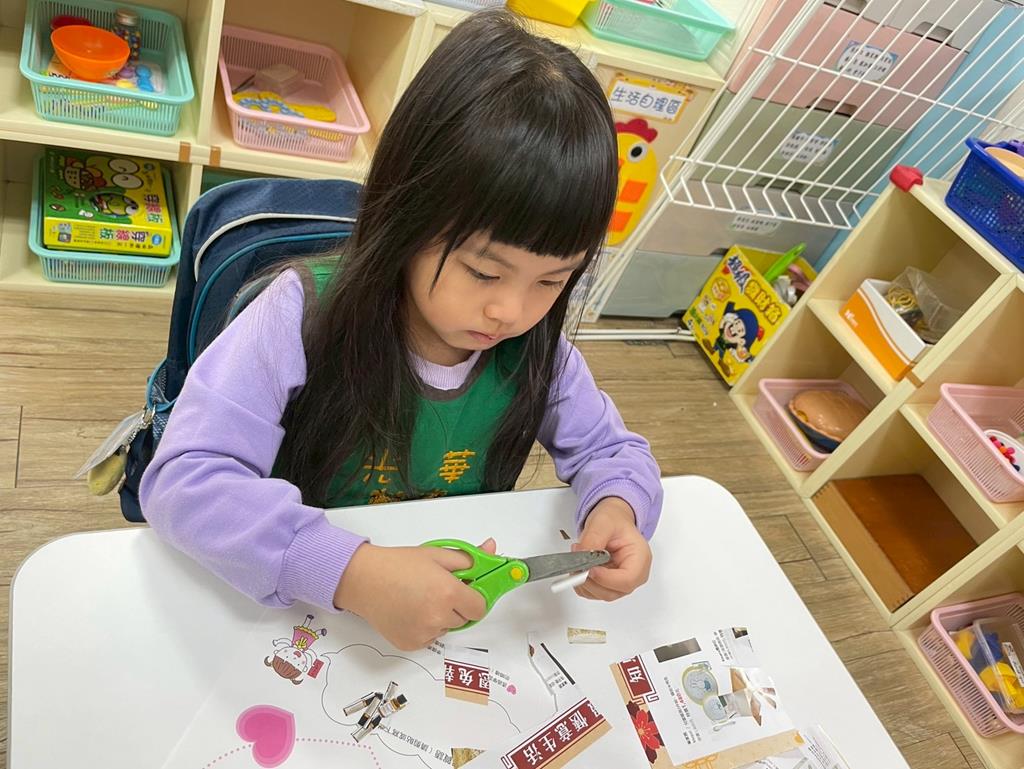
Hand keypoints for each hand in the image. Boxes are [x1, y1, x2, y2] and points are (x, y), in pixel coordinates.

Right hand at [334, 538, 496, 649]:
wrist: (364, 580)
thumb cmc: (397, 565)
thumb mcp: (436, 555)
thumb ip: (469, 558)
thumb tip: (491, 549)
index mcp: (448, 593)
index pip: (480, 608)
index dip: (474, 598)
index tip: (465, 591)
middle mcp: (438, 616)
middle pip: (464, 619)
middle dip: (456, 606)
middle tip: (436, 590)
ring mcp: (424, 633)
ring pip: (446, 628)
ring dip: (440, 617)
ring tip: (419, 599)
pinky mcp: (411, 644)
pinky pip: (429, 638)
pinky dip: (425, 628)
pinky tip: (410, 611)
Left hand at [573, 497, 650, 600]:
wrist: (612, 521)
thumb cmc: (614, 520)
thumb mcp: (603, 522)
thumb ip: (593, 539)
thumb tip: (581, 555)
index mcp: (640, 559)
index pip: (627, 580)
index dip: (605, 579)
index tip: (589, 569)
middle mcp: (634, 575)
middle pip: (612, 592)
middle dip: (590, 581)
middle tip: (576, 564)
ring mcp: (620, 582)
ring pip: (600, 594)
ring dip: (583, 581)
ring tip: (577, 560)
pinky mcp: (608, 585)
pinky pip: (591, 592)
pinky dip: (581, 583)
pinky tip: (579, 567)